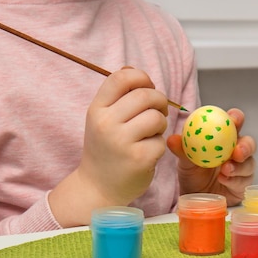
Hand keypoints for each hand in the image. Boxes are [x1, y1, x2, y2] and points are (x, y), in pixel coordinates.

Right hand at [49, 67, 168, 225]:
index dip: (142, 78)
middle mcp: (106, 123)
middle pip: (145, 95)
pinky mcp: (139, 158)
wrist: (98, 187)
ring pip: (156, 118)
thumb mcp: (103, 119)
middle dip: (159, 101)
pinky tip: (148, 152)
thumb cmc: (106, 149)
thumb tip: (133, 69)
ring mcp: (122, 142)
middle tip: (159, 111)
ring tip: (151, 133)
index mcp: (97, 109)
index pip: (121, 78)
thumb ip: (118, 96)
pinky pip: (161, 141)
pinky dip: (159, 145)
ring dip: (161, 124)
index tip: (148, 87)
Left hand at [167, 108, 255, 205]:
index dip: (237, 118)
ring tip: (226, 169)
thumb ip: (182, 150)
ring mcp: (242, 169)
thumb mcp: (185, 162)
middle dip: (246, 145)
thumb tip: (173, 139)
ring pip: (249, 163)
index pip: (235, 124)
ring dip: (239, 166)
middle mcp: (236, 152)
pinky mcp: (243, 184)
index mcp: (225, 139)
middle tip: (237, 150)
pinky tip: (224, 179)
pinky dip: (234, 180)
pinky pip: (243, 181)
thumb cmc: (193, 176)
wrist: (195, 200)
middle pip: (249, 143)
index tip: (233, 119)